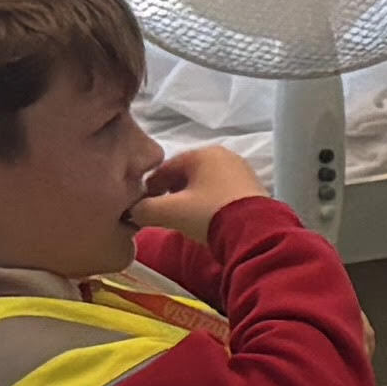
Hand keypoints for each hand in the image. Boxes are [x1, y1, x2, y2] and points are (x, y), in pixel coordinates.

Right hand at [132, 142, 273, 236]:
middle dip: (170, 193)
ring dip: (189, 199)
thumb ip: (144, 209)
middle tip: (161, 212)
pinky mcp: (252, 188)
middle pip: (185, 174)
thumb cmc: (208, 214)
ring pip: (203, 184)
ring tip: (180, 218)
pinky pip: (220, 192)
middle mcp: (224, 155)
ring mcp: (241, 171)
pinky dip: (207, 203)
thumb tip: (132, 211)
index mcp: (203, 153)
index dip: (150, 187)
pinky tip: (203, 219)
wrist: (254, 232)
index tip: (141, 205)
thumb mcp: (170, 212)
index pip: (165, 167)